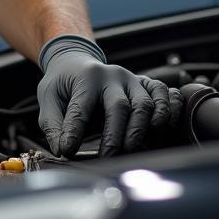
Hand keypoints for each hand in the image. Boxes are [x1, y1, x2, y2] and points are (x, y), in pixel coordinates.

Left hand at [37, 35, 180, 156]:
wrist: (77, 61)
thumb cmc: (63, 83)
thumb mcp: (49, 97)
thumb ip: (52, 124)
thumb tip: (61, 148)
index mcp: (86, 77)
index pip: (81, 107)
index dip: (75, 131)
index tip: (68, 151)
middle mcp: (112, 75)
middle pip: (120, 106)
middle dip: (116, 135)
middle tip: (108, 156)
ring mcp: (132, 79)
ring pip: (146, 102)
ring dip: (141, 128)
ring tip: (132, 147)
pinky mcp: (145, 84)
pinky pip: (165, 93)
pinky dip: (169, 111)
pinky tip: (160, 128)